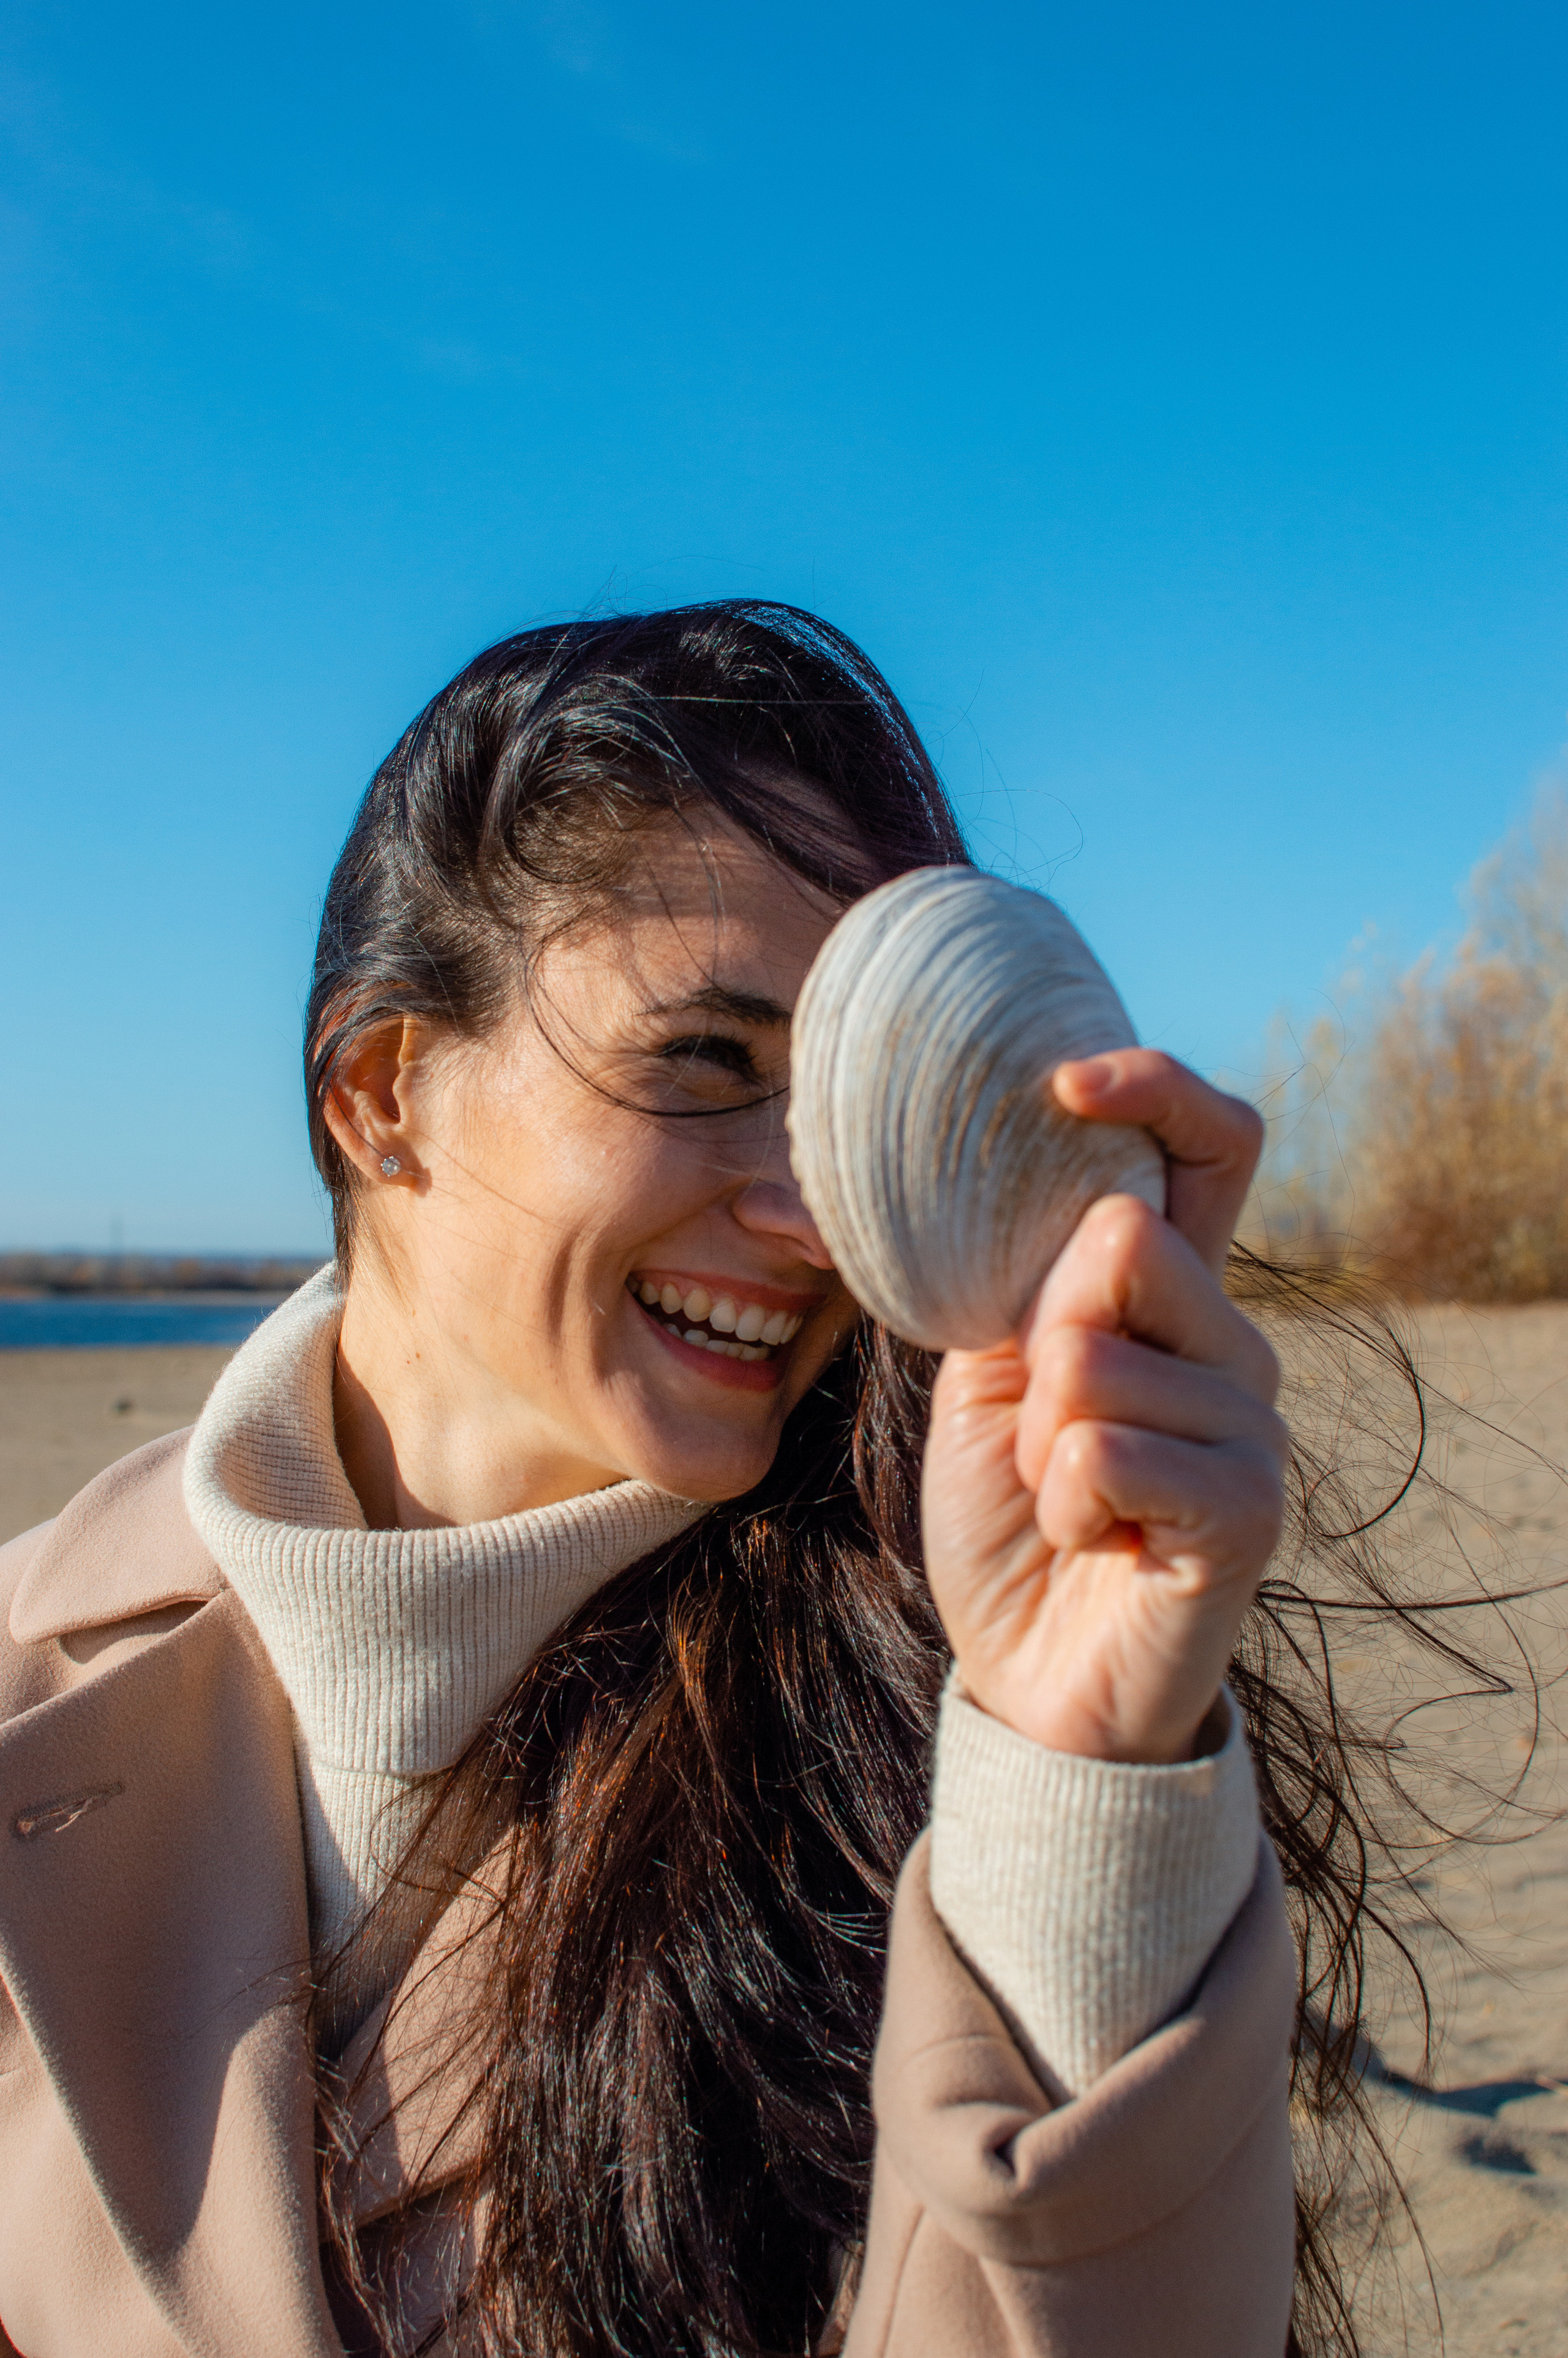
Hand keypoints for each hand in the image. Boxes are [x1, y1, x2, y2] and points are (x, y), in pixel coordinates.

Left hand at [920, 1061, 1284, 1764]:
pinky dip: (1066, 1503)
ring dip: (1040, 1444)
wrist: (1032, 1677)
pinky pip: (1107, 1450)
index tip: (1063, 1085)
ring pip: (1094, 1357)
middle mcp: (1232, 1343)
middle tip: (1045, 1432)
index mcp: (1173, 1296)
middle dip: (1038, 1340)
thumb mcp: (988, 1377)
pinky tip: (1099, 1542)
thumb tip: (1042, 1169)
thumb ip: (1021, 1281)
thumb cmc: (1011, 1520)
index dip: (1152, 1089)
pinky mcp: (1249, 1508)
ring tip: (1069, 1500)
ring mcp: (1252, 1423)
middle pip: (1121, 1238)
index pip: (1212, 1146)